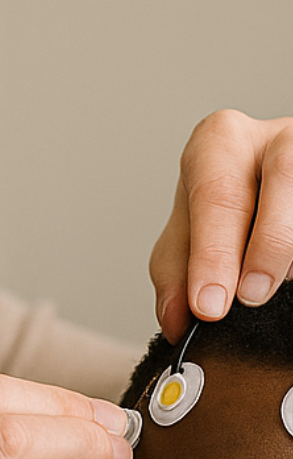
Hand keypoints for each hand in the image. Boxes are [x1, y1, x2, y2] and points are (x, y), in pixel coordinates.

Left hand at [152, 110, 292, 339]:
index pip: (217, 194)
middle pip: (283, 173)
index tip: (208, 306)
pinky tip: (292, 271)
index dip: (214, 253)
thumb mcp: (187, 239)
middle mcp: (274, 136)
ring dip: (291, 248)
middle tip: (250, 298)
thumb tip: (178, 323)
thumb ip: (176, 278)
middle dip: (267, 245)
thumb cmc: (226, 214)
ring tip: (279, 282)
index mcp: (220, 142)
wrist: (271, 193)